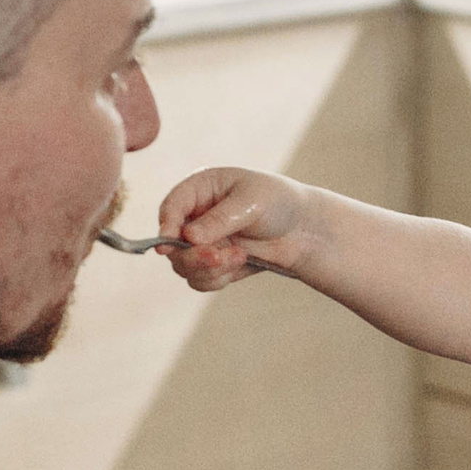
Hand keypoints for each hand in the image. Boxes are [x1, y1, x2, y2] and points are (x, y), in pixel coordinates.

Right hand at [156, 168, 315, 289]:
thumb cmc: (279, 202)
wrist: (304, 229)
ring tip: (239, 258)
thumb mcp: (251, 201)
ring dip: (209, 268)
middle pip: (172, 243)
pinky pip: (201, 280)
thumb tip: (189, 237)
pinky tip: (242, 263)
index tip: (168, 245)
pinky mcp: (213, 264)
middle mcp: (195, 216)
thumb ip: (220, 219)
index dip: (166, 226)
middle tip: (217, 257)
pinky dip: (218, 278)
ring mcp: (203, 242)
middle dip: (192, 255)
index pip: (172, 207)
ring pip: (184, 266)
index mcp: (200, 189)